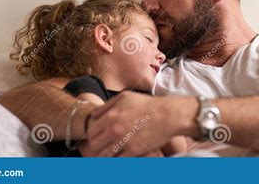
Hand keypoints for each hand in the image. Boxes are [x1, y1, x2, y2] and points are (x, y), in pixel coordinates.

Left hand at [82, 91, 197, 156]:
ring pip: (104, 156)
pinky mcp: (134, 151)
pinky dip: (117, 160)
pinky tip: (121, 157)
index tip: (98, 139)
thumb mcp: (125, 97)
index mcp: (110, 116)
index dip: (93, 137)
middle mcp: (114, 129)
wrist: (167, 114)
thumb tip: (93, 115)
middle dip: (97, 148)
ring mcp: (123, 141)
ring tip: (111, 154)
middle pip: (94, 146)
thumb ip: (107, 105)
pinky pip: (118, 161)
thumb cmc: (147, 104)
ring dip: (105, 156)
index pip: (91, 133)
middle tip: (103, 148)